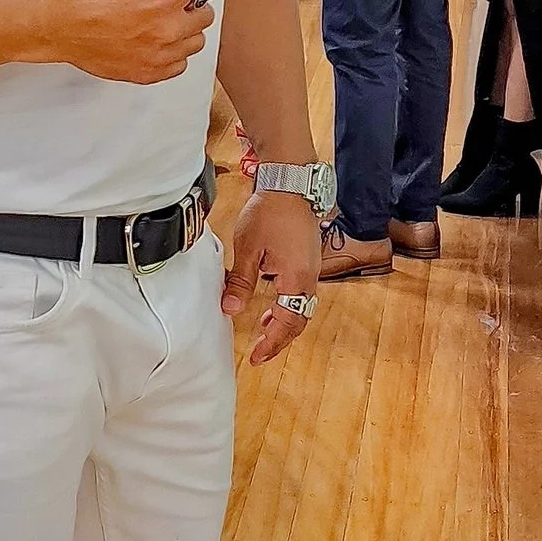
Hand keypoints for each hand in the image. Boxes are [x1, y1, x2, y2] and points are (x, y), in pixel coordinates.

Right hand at [50, 0, 215, 83]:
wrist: (56, 20)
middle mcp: (170, 28)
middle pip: (202, 15)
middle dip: (185, 3)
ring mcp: (160, 53)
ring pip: (193, 42)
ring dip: (180, 29)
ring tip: (151, 17)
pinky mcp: (148, 72)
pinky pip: (177, 65)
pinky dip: (168, 53)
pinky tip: (146, 37)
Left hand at [222, 190, 320, 364]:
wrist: (290, 183)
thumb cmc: (269, 212)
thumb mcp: (247, 249)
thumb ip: (241, 283)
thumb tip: (230, 309)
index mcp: (296, 280)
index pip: (286, 323)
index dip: (271, 343)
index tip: (256, 357)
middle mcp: (309, 278)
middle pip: (298, 320)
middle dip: (279, 339)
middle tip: (260, 352)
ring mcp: (311, 269)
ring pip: (301, 306)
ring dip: (283, 321)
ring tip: (263, 330)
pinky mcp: (308, 259)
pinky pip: (300, 291)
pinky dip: (287, 304)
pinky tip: (271, 302)